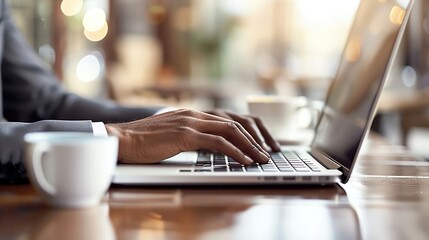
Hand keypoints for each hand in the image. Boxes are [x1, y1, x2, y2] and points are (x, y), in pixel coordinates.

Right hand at [105, 109, 272, 164]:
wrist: (121, 139)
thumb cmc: (143, 141)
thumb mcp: (171, 135)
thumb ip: (189, 135)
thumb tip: (206, 146)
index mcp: (192, 114)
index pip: (228, 120)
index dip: (247, 132)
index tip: (258, 145)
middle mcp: (194, 114)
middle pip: (235, 123)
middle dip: (255, 138)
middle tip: (267, 152)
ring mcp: (190, 122)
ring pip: (230, 131)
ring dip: (250, 146)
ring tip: (261, 158)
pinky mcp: (185, 135)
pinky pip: (217, 143)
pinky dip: (235, 151)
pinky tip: (244, 160)